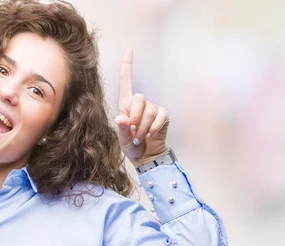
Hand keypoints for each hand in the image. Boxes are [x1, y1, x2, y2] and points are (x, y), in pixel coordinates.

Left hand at [115, 47, 169, 167]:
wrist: (147, 156)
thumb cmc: (131, 147)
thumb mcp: (122, 140)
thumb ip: (121, 130)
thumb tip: (121, 118)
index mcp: (126, 105)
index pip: (127, 81)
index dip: (128, 65)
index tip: (130, 49)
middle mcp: (140, 103)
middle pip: (138, 99)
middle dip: (135, 118)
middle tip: (134, 133)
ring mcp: (153, 108)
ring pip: (149, 111)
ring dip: (144, 128)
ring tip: (141, 138)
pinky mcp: (163, 115)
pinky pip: (160, 117)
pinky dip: (154, 128)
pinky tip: (150, 136)